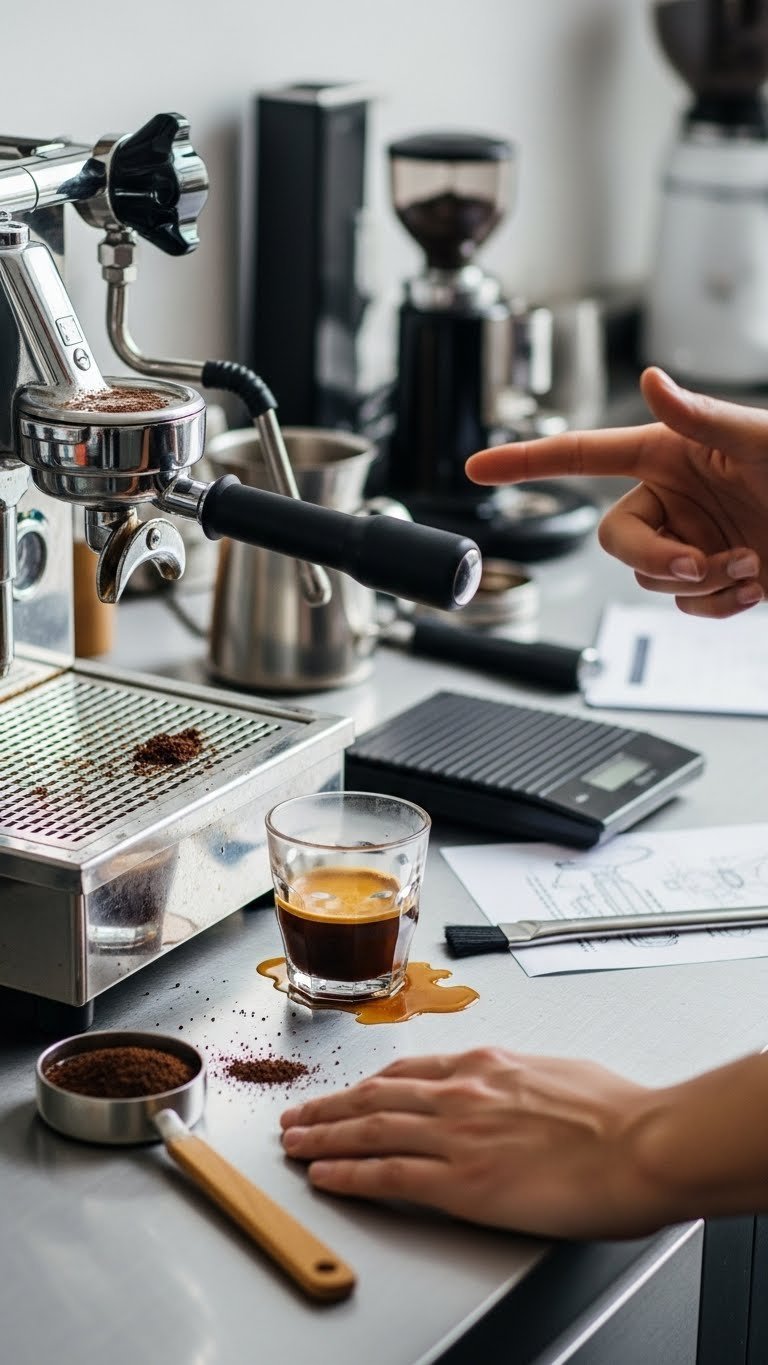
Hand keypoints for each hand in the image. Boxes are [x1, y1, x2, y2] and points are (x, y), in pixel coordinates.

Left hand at [280, 1047, 672, 1238]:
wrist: (642, 1144)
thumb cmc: (619, 1113)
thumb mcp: (560, 1073)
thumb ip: (521, 1080)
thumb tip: (517, 1088)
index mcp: (486, 1065)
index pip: (408, 1072)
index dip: (367, 1085)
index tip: (346, 1092)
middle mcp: (461, 1092)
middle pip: (374, 1097)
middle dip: (329, 1107)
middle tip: (296, 1115)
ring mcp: (456, 1135)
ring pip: (368, 1130)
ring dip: (322, 1136)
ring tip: (293, 1143)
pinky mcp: (462, 1180)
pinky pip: (387, 1174)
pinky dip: (348, 1173)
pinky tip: (323, 1174)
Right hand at [466, 367, 767, 618]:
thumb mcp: (758, 439)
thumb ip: (700, 415)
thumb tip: (651, 381)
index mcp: (666, 454)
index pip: (580, 455)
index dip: (525, 461)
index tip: (478, 467)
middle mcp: (670, 498)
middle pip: (617, 540)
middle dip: (656, 559)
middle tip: (701, 564)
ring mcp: (689, 539)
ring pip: (651, 579)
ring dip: (700, 582)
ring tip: (750, 564)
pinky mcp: (712, 578)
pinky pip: (686, 607)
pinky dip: (718, 606)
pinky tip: (755, 585)